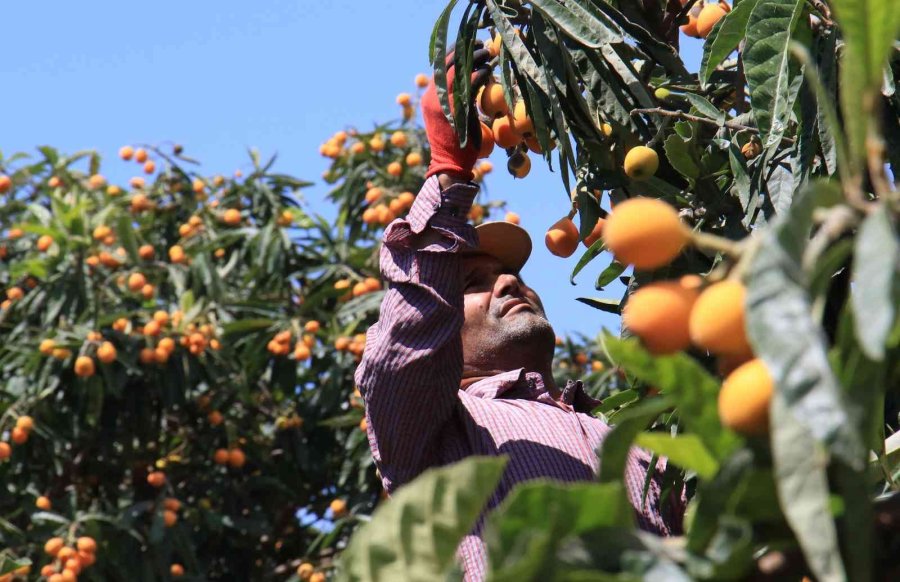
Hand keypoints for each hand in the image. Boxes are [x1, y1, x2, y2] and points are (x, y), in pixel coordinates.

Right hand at [422, 43, 492, 180]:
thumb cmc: (457, 144)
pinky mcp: (453, 110)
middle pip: (445, 64)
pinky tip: (488, 70)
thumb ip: (457, 100)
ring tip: (488, 53)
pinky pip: (466, 86)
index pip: (439, 68)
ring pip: (456, 71)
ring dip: (473, 59)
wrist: (450, 165)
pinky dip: (478, 75)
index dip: (454, 53)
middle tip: (481, 45)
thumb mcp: (454, 117)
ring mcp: (440, 104)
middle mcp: (431, 98)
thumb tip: (472, 82)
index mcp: (430, 99)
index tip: (470, 45)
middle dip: (463, 51)